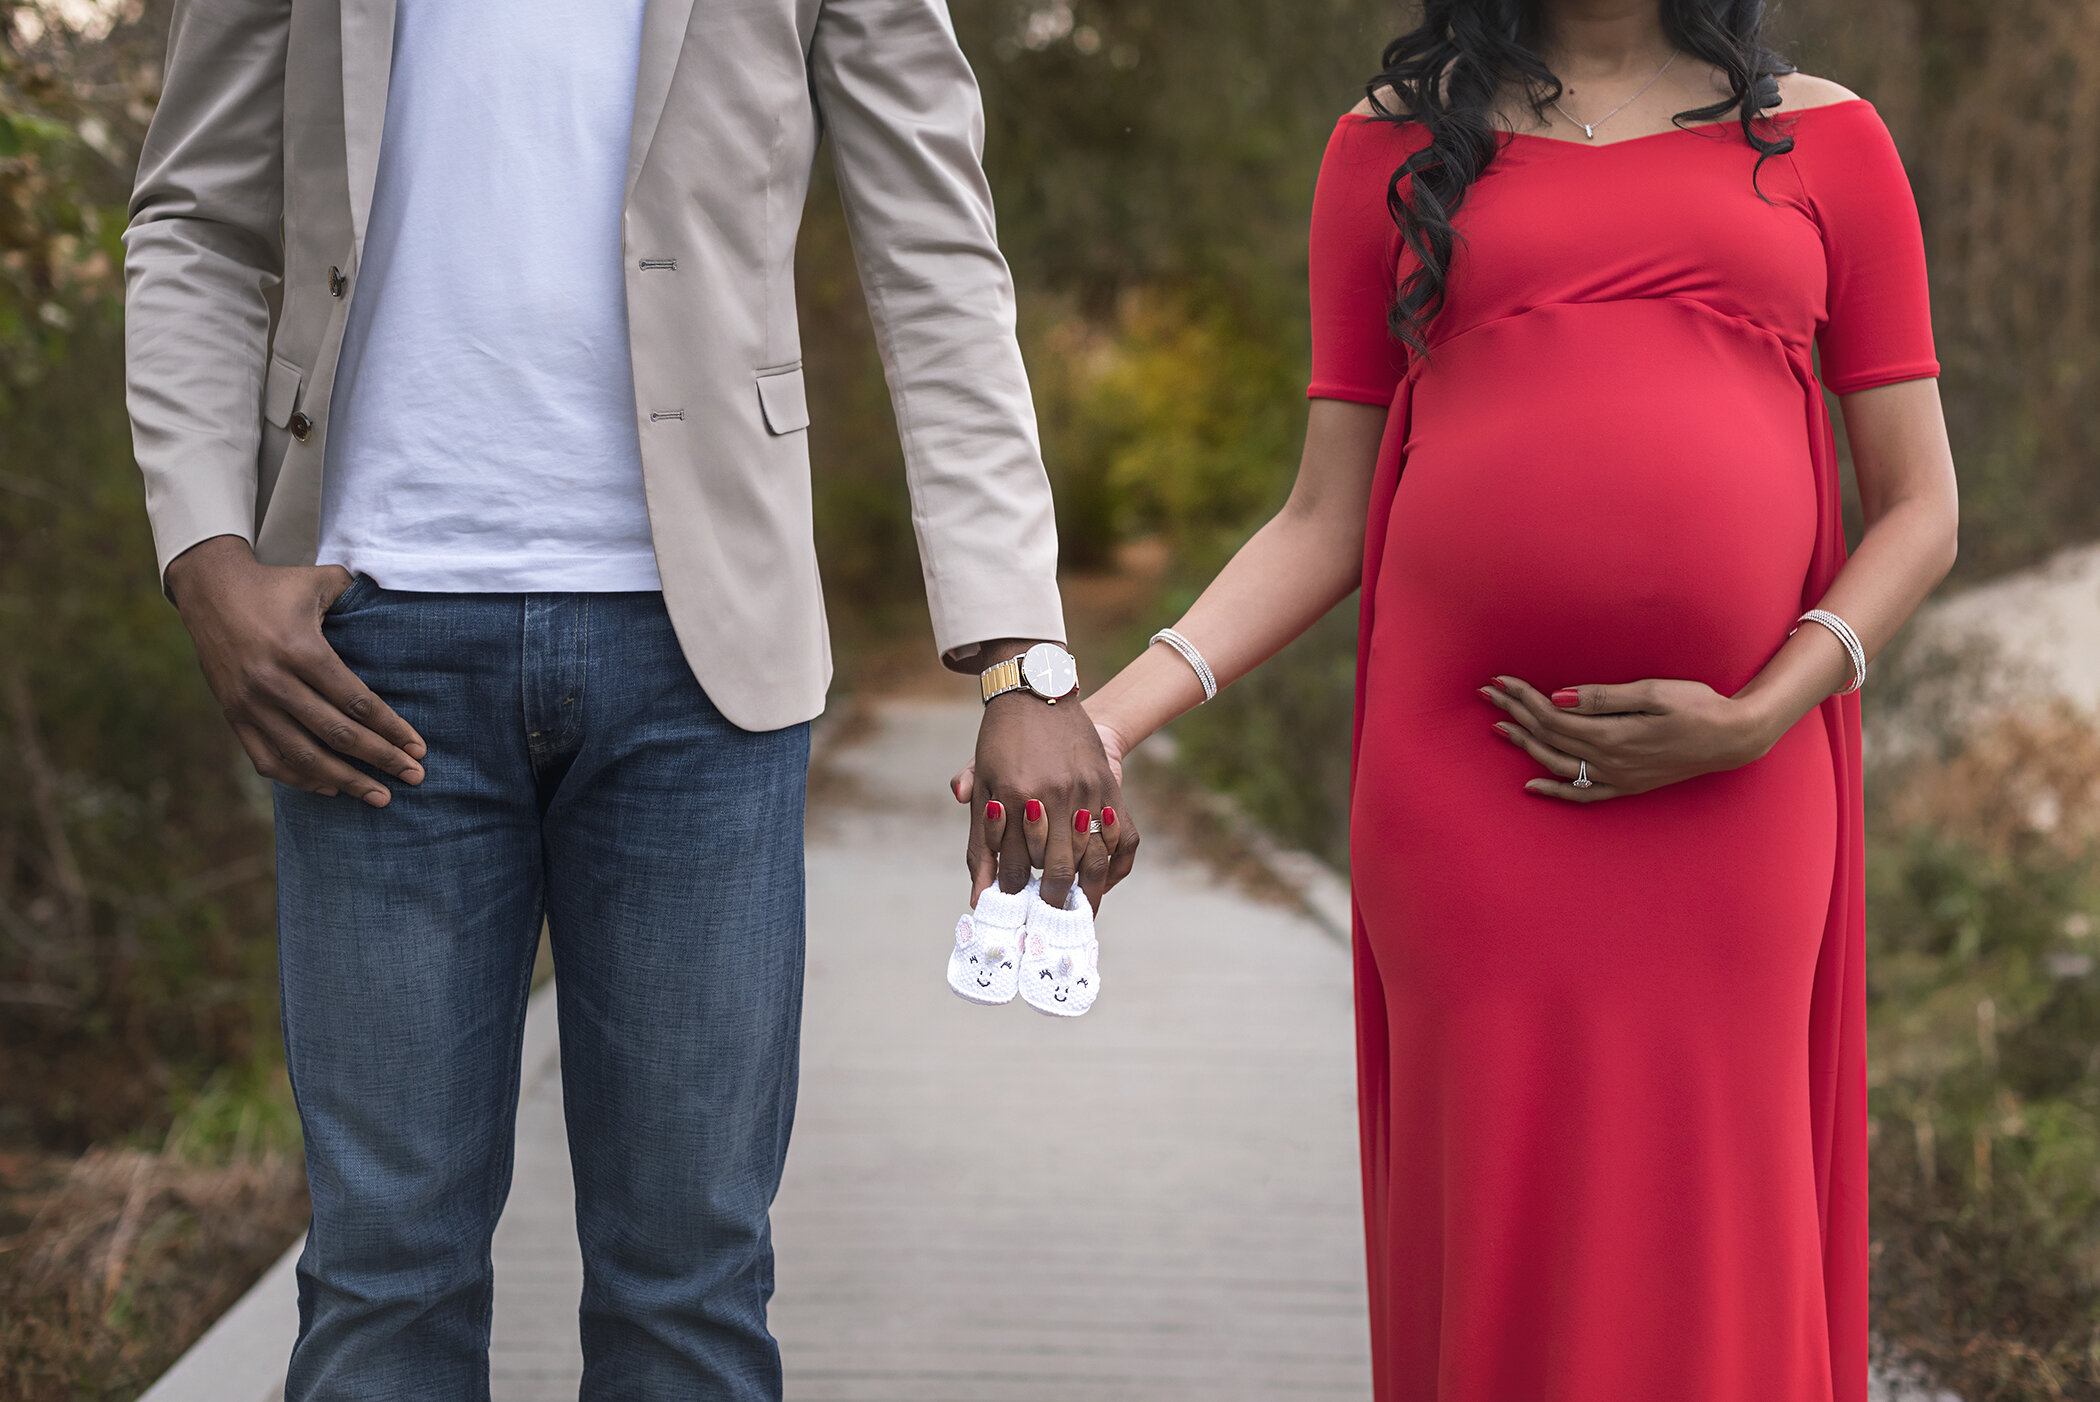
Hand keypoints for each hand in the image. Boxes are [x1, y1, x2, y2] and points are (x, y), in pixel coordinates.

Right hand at [166, 535, 425, 805]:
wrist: (208, 589)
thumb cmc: (275, 585)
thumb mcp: (320, 582)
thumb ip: (360, 597)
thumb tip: (402, 606)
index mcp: (301, 650)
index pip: (356, 702)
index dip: (391, 729)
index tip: (419, 749)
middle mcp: (274, 682)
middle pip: (337, 734)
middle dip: (380, 760)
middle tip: (415, 778)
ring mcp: (249, 703)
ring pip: (303, 756)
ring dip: (345, 781)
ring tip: (380, 797)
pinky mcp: (233, 715)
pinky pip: (267, 759)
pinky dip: (299, 779)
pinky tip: (330, 787)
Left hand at [951, 697, 1137, 910]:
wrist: (1040, 690)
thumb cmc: (1002, 741)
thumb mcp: (983, 782)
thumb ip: (981, 839)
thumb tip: (979, 895)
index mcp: (1013, 795)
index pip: (1015, 865)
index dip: (1013, 894)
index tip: (1013, 913)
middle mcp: (1052, 795)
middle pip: (1057, 869)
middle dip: (1051, 901)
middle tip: (1048, 920)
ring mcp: (1086, 791)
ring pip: (1092, 858)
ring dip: (1087, 891)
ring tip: (1078, 912)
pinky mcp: (1109, 786)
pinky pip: (1124, 839)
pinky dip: (1117, 865)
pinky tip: (1104, 882)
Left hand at [1478, 674, 1774, 802]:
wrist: (1734, 738)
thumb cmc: (1698, 706)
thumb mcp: (1652, 692)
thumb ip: (1603, 698)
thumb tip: (1559, 697)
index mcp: (1612, 736)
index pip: (1552, 716)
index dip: (1523, 698)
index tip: (1500, 681)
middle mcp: (1608, 762)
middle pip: (1548, 737)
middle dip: (1515, 714)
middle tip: (1488, 695)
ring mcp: (1617, 778)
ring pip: (1557, 763)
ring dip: (1525, 745)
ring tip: (1499, 728)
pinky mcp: (1627, 786)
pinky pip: (1581, 794)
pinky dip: (1553, 790)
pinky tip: (1531, 785)